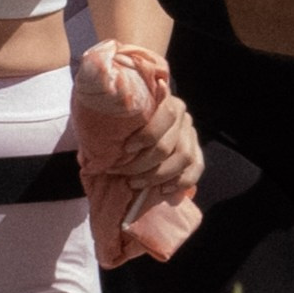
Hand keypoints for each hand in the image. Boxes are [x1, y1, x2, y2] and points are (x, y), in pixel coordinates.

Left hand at [113, 83, 202, 204]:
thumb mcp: (117, 122)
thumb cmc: (121, 128)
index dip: (147, 135)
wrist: (133, 137)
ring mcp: (191, 136)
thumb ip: (114, 127)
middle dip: (144, 164)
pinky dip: (180, 182)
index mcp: (166, 102)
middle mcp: (183, 117)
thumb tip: (96, 148)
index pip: (166, 114)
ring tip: (136, 183)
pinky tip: (163, 190)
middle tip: (125, 173)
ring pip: (184, 158)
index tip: (127, 149)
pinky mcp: (197, 154)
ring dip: (158, 175)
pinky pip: (196, 169)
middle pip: (170, 144)